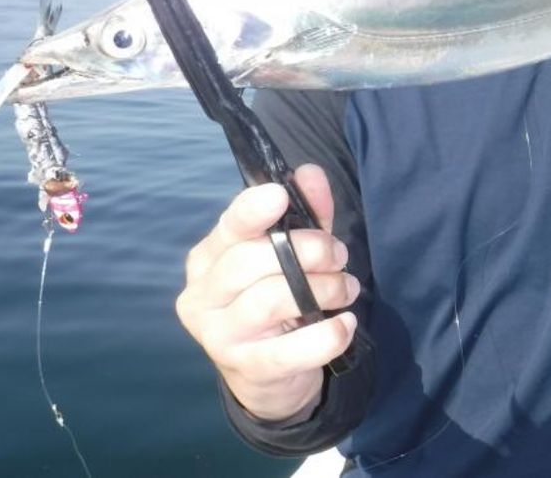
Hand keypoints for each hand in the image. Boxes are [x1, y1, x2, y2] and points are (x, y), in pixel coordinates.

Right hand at [175, 165, 359, 420]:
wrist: (267, 377)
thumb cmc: (279, 301)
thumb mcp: (293, 254)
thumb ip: (305, 215)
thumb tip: (310, 174)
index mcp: (208, 259)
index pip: (228, 228)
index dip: (252, 210)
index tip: (280, 196)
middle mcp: (203, 296)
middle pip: (248, 261)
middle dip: (307, 251)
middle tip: (340, 256)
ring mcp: (219, 336)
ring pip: (268, 300)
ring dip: (322, 288)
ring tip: (347, 288)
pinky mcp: (246, 369)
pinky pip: (287, 352)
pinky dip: (325, 336)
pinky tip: (346, 325)